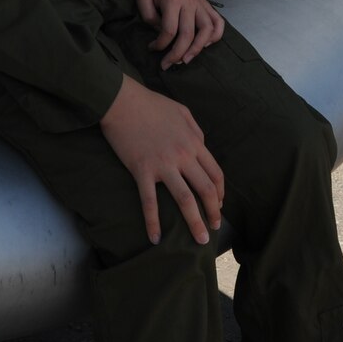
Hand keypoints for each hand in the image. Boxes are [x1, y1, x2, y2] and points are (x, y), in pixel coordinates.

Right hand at [99, 76, 225, 244]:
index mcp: (194, 142)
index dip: (220, 192)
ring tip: (200, 240)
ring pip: (185, 200)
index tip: (219, 204)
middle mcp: (183, 156)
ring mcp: (163, 165)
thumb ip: (196, 131)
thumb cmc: (151, 103)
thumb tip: (202, 147)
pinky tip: (155, 238)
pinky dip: (153, 222)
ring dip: (195, 223)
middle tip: (214, 228)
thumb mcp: (182, 112)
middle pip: (206, 190)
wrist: (122, 101)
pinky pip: (150, 202)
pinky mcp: (142, 170)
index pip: (215, 173)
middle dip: (214, 212)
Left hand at [136, 0, 225, 68]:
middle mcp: (190, 4)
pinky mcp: (207, 5)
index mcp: (173, 1)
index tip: (152, 47)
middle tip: (167, 64)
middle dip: (177, 54)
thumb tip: (160, 32)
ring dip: (198, 48)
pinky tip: (206, 45)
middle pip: (188, 34)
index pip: (169, 30)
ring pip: (207, 31)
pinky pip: (218, 22)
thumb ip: (148, 15)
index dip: (160, 44)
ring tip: (187, 59)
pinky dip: (216, 35)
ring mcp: (201, 5)